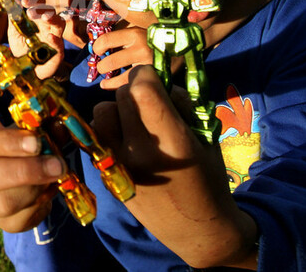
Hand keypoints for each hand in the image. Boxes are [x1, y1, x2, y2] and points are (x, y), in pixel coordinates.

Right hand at [0, 117, 66, 232]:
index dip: (5, 143)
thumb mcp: (8, 126)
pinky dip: (42, 202)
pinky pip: (22, 219)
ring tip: (57, 171)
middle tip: (55, 164)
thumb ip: (33, 126)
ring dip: (37, 188)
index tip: (35, 141)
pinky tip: (50, 186)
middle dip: (22, 171)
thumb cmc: (2, 140)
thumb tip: (58, 128)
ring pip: (4, 204)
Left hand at [5, 0, 65, 79]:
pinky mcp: (58, 51)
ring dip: (52, 18)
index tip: (23, 2)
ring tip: (44, 18)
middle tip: (30, 12)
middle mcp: (47, 26)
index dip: (33, 1)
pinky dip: (55, 39)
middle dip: (41, 9)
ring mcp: (54, 38)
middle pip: (49, 11)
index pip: (39, 5)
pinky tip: (49, 37)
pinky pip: (59, 43)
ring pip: (59, 23)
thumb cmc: (23, 50)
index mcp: (37, 20)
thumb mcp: (14, 35)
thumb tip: (13, 4)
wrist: (29, 70)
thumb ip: (14, 21)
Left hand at [92, 26, 152, 89]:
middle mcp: (141, 49)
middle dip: (101, 67)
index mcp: (135, 34)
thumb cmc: (153, 40)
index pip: (105, 40)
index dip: (97, 47)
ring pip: (118, 78)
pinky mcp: (154, 78)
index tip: (97, 51)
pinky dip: (117, 88)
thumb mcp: (138, 31)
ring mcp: (148, 65)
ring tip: (104, 81)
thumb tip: (97, 44)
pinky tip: (111, 86)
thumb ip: (120, 35)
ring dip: (108, 81)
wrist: (181, 48)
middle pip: (109, 63)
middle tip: (102, 68)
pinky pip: (130, 86)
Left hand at [92, 66, 257, 268]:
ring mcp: (119, 164)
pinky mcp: (106, 173)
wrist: (195, 228)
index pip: (143, 89)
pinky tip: (125, 137)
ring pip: (101, 113)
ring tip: (135, 120)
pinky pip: (97, 135)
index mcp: (172, 142)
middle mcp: (139, 152)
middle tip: (149, 99)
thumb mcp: (206, 137)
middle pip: (121, 97)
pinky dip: (108, 128)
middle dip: (135, 89)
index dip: (147, 76)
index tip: (154, 79)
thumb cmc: (209, 178)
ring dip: (117, 109)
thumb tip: (159, 79)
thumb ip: (182, 105)